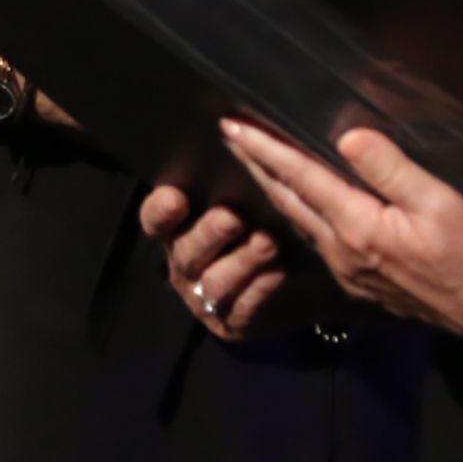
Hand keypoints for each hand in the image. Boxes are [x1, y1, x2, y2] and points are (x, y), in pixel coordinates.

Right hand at [137, 183, 293, 341]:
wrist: (306, 278)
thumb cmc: (271, 224)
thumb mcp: (251, 199)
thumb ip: (239, 176)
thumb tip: (245, 137)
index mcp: (179, 229)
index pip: (156, 219)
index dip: (161, 210)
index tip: (177, 197)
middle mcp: (186, 264)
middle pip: (187, 251)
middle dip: (209, 233)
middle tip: (232, 217)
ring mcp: (207, 298)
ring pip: (215, 282)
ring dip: (241, 261)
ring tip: (267, 243)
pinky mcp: (233, 324)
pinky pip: (244, 307)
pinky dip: (261, 287)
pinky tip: (279, 272)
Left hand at [221, 118, 462, 365]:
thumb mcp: (439, 203)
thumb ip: (390, 169)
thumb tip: (348, 137)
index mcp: (356, 228)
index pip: (298, 178)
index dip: (263, 149)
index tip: (231, 125)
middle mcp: (341, 253)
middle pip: (286, 201)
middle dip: (254, 166)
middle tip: (228, 136)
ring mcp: (348, 273)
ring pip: (298, 222)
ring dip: (273, 189)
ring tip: (254, 162)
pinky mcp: (360, 284)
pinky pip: (316, 240)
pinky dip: (298, 212)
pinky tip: (299, 203)